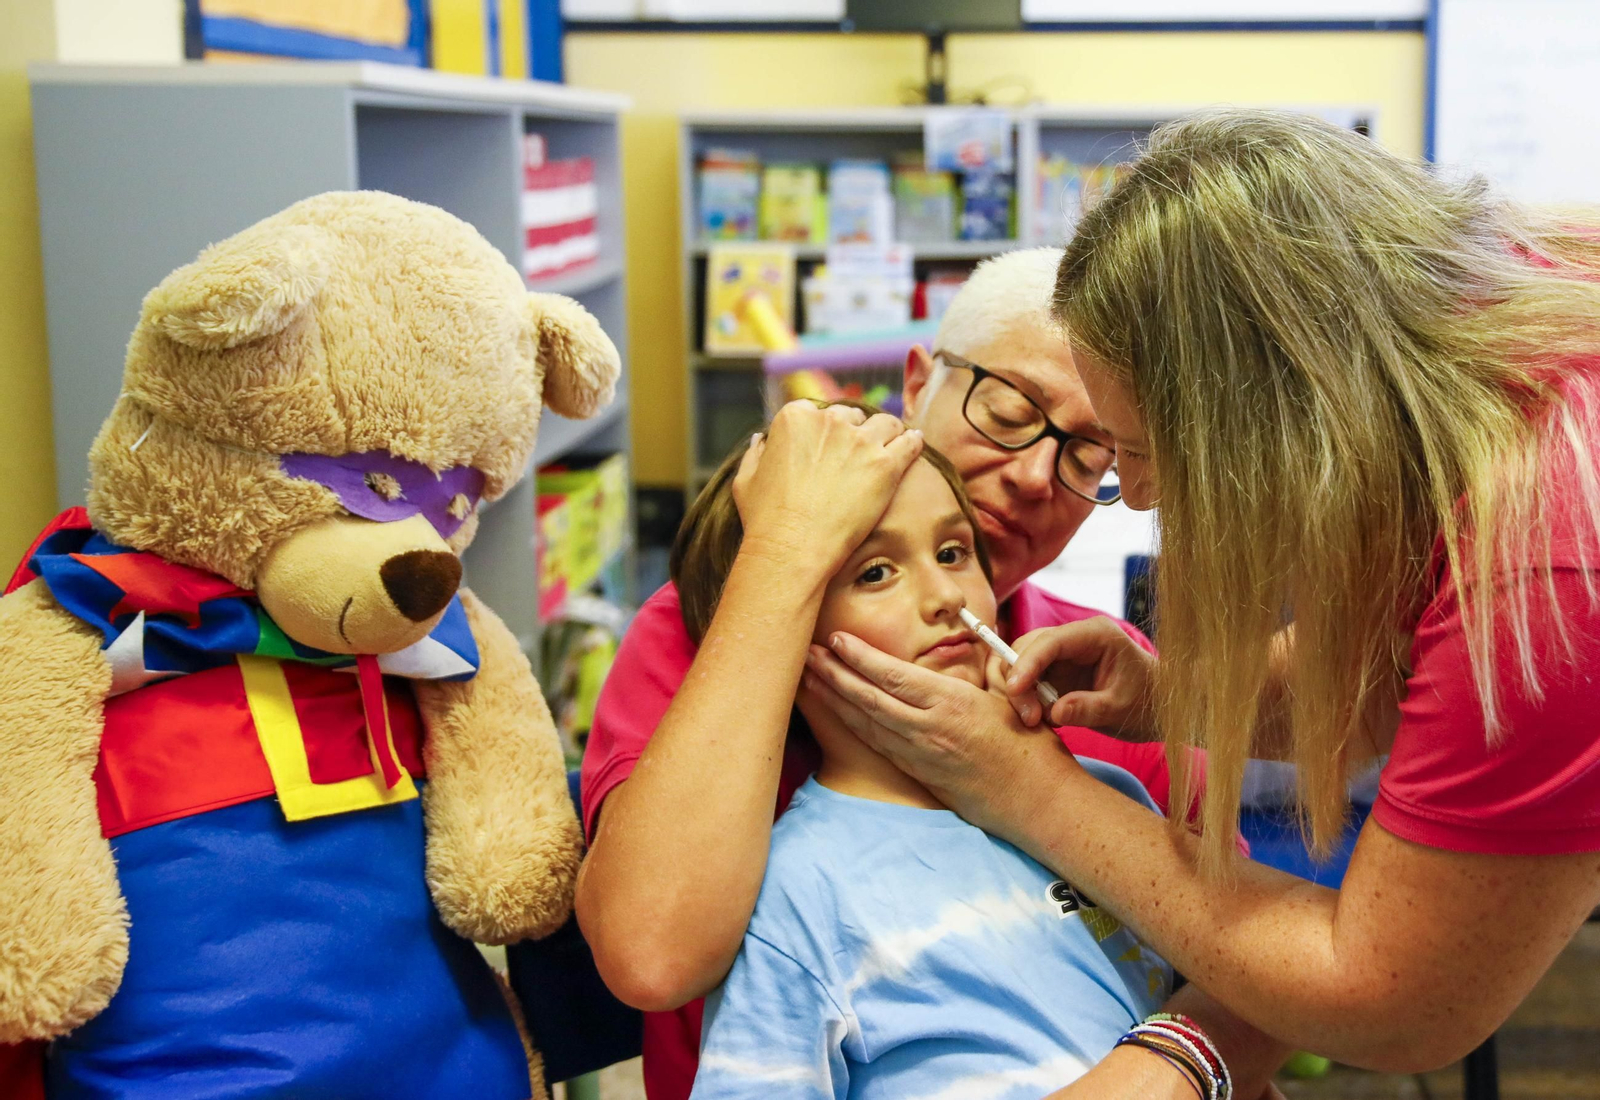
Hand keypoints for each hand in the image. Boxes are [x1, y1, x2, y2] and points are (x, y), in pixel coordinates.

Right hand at [732, 401, 921, 579]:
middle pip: (853, 416)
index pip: (820, 412)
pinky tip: (914, 445)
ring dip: (888, 433)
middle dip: (856, 432)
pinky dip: (913, 442)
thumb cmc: (766, 520)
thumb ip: (755, 454)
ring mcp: (860, 441)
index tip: (832, 447)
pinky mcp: (886, 463)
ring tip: (891, 447)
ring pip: (885, 423)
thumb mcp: (746, 481)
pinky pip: (910, 441)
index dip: (828, 430)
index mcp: (794, 418)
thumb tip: (761, 438)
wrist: (793, 548)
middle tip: (860, 455)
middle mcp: (829, 421)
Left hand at [803, 633, 1080, 839]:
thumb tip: (975, 645)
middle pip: (868, 699)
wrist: (1038, 804)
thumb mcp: (1013, 695)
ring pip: (866, 723)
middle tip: (804, 653)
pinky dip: (852, 724)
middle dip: (832, 675)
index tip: (835, 639)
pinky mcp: (918, 774)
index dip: (859, 658)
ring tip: (809, 678)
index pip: (893, 677)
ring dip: (834, 699)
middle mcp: (928, 730)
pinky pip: (877, 744)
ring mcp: (920, 756)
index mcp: (951, 704)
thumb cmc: (1032, 746)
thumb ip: (987, 667)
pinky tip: (838, 712)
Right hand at [1004, 619, 1158, 739]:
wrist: (1159, 708)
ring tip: (1036, 721)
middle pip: (1029, 649)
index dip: (1027, 663)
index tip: (1014, 689)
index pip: (1051, 641)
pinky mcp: (1057, 673)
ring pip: (1024, 665)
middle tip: (1029, 718)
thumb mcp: (1121, 709)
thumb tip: (1054, 712)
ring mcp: (1064, 655)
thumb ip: (1089, 709)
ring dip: (1022, 693)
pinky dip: (1029, 699)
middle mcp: (1075, 639)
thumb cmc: (1148, 703)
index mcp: (1096, 635)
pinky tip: (1040, 719)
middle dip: (1020, 681)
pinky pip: (1031, 682)